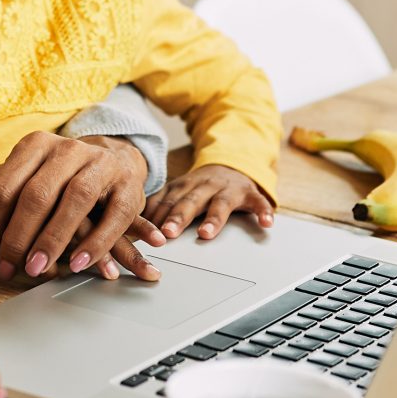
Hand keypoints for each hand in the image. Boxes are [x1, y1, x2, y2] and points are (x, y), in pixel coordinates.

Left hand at [0, 135, 164, 281]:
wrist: (114, 161)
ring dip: (54, 240)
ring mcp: (101, 165)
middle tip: (10, 268)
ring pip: (75, 200)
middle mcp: (69, 149)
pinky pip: (113, 216)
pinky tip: (79, 264)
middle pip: (37, 193)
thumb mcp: (20, 178)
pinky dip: (96, 243)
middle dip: (19, 236)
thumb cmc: (57, 177)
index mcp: (36, 145)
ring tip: (37, 269)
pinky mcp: (128, 186)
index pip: (6, 185)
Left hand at [145, 165, 275, 241]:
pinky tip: (267, 223)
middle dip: (178, 217)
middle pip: (189, 202)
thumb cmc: (200, 186)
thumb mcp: (178, 191)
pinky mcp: (249, 193)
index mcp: (183, 186)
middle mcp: (204, 186)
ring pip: (220, 204)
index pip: (167, 201)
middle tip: (168, 232)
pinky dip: (263, 212)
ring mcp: (227, 189)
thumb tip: (130, 226)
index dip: (156, 216)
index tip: (147, 232)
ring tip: (206, 233)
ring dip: (213, 219)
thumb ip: (158, 205)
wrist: (231, 163)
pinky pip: (258, 203)